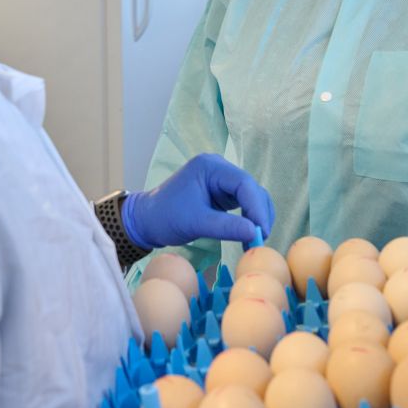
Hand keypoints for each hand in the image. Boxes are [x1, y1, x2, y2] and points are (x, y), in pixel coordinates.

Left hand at [121, 154, 274, 249]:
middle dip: (258, 214)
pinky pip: (243, 203)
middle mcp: (219, 168)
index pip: (244, 183)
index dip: (256, 208)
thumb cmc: (165, 218)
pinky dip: (248, 218)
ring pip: (251, 196)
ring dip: (256, 217)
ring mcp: (221, 180)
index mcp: (210, 167)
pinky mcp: (222, 192)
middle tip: (260, 239)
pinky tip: (248, 234)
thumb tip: (255, 233)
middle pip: (251, 188)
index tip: (261, 231)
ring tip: (254, 240)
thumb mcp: (196, 223)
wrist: (147, 220)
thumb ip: (226, 227)